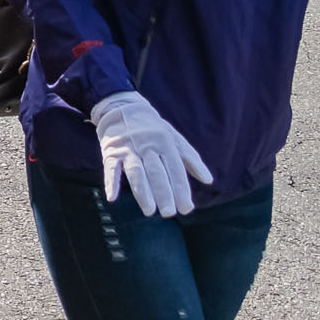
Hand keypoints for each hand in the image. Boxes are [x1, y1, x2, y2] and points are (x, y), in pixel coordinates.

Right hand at [91, 90, 212, 217]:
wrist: (121, 106)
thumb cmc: (152, 127)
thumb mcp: (174, 138)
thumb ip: (191, 159)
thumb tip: (208, 180)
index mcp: (165, 143)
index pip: (175, 169)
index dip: (181, 189)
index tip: (186, 208)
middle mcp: (147, 145)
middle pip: (156, 172)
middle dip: (164, 193)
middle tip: (169, 213)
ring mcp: (128, 148)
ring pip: (136, 172)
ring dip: (142, 192)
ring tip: (149, 211)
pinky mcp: (111, 150)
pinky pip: (110, 168)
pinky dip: (110, 182)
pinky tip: (112, 197)